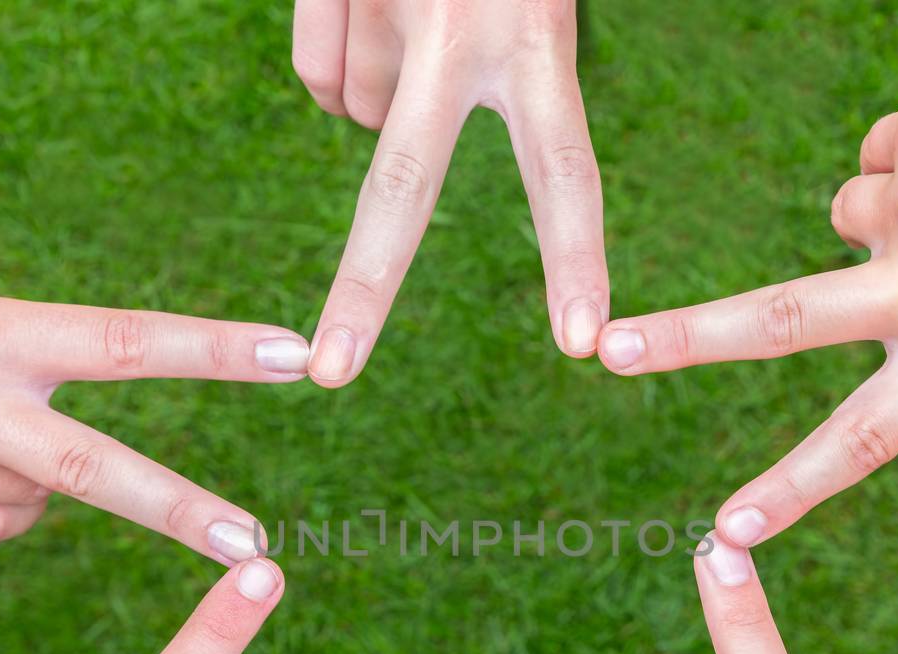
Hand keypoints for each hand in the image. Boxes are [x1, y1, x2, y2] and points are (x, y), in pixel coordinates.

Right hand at [291, 0, 606, 384]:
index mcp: (538, 36)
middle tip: (333, 374)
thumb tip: (374, 129)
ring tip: (423, 18)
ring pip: (359, 111)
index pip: (566, 171)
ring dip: (384, 93)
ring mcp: (388, 2)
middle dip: (363, 291)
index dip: (573, 260)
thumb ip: (489, 74)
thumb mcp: (533, 5)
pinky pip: (317, 74)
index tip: (581, 343)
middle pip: (402, 188)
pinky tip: (371, 13)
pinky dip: (339, 62)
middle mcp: (462, 27)